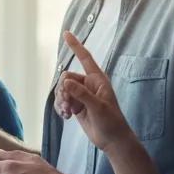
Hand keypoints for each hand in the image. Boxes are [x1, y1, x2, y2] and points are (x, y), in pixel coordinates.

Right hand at [55, 31, 137, 152]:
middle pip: (66, 78)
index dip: (76, 45)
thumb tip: (65, 81)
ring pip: (62, 90)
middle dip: (63, 90)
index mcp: (97, 80)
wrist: (112, 141)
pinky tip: (65, 117)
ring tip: (67, 113)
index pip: (85, 58)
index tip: (66, 33)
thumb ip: (82, 94)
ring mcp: (81, 95)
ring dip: (61, 101)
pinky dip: (60, 108)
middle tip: (68, 105)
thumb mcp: (98, 107)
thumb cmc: (112, 122)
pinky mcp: (76, 106)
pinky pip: (62, 100)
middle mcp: (88, 85)